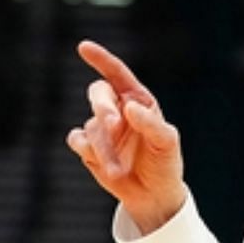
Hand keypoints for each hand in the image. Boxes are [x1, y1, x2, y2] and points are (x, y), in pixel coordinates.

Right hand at [67, 40, 186, 233]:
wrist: (152, 195)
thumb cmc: (164, 163)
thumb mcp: (166, 142)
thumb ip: (150, 122)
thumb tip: (129, 107)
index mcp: (138, 100)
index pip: (117, 73)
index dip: (100, 59)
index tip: (83, 47)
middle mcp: (117, 109)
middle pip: (98, 93)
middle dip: (104, 107)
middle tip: (115, 124)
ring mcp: (101, 128)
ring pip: (90, 124)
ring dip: (104, 147)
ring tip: (118, 169)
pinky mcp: (88, 148)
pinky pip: (77, 139)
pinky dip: (87, 150)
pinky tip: (101, 163)